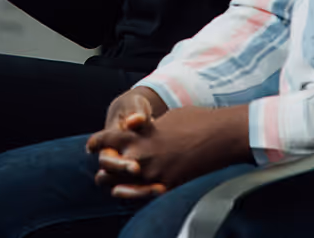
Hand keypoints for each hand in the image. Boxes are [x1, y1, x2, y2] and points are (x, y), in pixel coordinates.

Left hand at [86, 105, 250, 199]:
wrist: (222, 136)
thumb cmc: (197, 120)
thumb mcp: (166, 117)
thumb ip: (148, 127)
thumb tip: (140, 129)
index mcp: (139, 135)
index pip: (107, 140)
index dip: (96, 142)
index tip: (91, 146)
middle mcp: (141, 156)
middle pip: (108, 166)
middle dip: (103, 167)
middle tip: (100, 170)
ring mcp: (154, 173)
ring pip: (121, 186)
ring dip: (116, 185)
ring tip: (112, 186)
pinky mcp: (168, 186)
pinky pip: (143, 196)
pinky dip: (136, 195)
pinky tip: (134, 194)